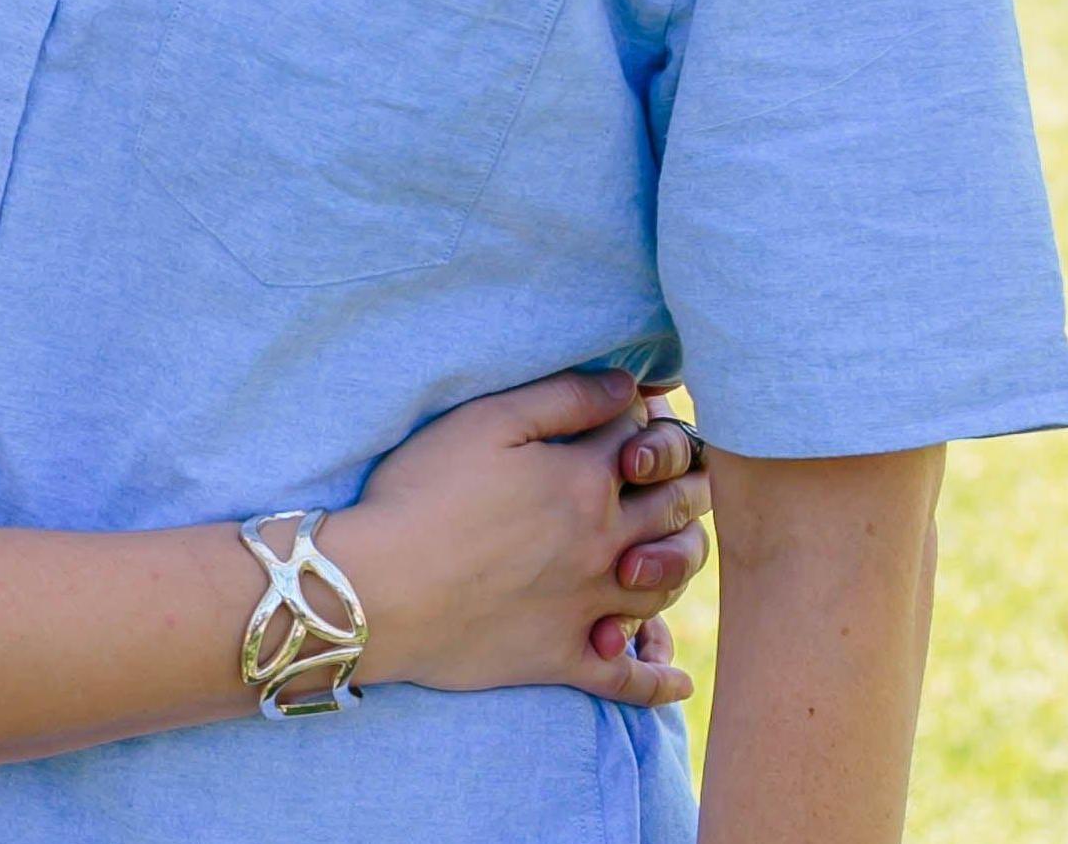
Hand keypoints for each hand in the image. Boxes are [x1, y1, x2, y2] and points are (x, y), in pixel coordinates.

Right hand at [320, 368, 710, 709]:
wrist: (382, 587)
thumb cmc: (425, 491)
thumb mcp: (487, 421)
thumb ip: (562, 398)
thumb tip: (627, 386)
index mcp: (585, 481)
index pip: (643, 441)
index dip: (646, 420)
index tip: (638, 412)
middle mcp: (603, 544)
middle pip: (673, 511)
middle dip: (685, 485)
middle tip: (680, 476)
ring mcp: (588, 607)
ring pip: (664, 585)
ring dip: (680, 561)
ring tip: (673, 548)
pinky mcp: (564, 657)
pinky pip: (628, 679)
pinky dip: (658, 679)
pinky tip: (675, 675)